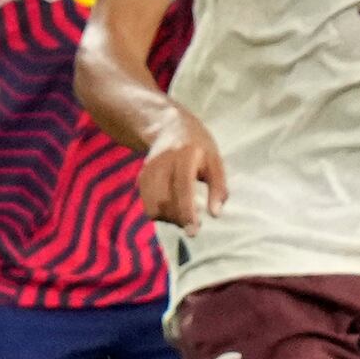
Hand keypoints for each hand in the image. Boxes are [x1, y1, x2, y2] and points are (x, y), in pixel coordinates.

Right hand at [135, 105, 228, 229]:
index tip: (193, 232)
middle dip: (179, 219)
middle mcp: (163, 162)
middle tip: (193, 226)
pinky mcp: (142, 177)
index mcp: (185, 155)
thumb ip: (218, 187)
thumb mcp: (215, 160)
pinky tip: (172, 210)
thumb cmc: (199, 146)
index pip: (183, 187)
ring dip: (169, 218)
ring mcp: (149, 170)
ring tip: (183, 216)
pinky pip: (148, 205)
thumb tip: (216, 214)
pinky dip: (160, 214)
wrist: (168, 126)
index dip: (187, 211)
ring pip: (154, 206)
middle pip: (165, 201)